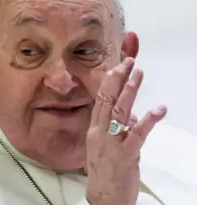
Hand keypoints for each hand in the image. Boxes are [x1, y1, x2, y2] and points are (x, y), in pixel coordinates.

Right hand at [85, 57, 166, 204]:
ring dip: (130, 92)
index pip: (100, 101)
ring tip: (138, 75)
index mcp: (94, 130)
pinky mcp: (126, 154)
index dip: (109, 82)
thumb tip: (133, 116)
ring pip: (120, 113)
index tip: (117, 67)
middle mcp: (100, 133)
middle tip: (128, 62)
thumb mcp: (107, 148)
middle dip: (118, 80)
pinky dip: (148, 120)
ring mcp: (111, 143)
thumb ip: (119, 129)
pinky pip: (137, 134)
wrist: (104, 197)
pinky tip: (159, 109)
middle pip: (108, 102)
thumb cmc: (105, 172)